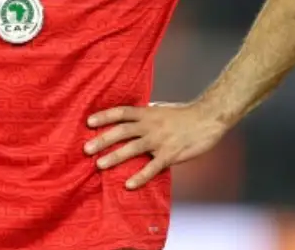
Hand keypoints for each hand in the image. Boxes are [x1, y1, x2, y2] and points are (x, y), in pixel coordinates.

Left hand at [84, 101, 228, 189]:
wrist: (208, 118)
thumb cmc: (184, 115)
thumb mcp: (161, 110)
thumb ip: (146, 115)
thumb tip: (130, 117)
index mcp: (147, 113)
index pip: (121, 112)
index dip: (104, 116)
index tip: (88, 122)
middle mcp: (151, 125)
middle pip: (122, 131)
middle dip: (103, 140)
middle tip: (86, 149)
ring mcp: (160, 140)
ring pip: (133, 148)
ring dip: (115, 157)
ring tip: (99, 165)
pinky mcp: (171, 154)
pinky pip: (152, 167)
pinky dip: (140, 177)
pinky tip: (128, 185)